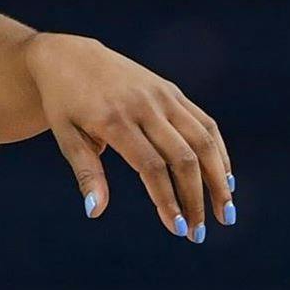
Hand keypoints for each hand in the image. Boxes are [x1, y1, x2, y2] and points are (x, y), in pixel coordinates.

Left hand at [25, 32, 234, 241]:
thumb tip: (96, 212)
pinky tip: (225, 180)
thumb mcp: (65, 136)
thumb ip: (86, 173)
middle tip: (198, 233)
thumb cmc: (64, 103)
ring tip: (225, 212)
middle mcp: (143, 106)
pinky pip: (205, 123)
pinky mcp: (171, 90)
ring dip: (219, 179)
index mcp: (113, 119)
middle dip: (196, 198)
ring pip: (203, 141)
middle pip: (183, 157)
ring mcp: (161, 95)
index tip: (178, 229)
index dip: (168, 199)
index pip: (151, 166)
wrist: (68, 56)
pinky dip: (219, 153)